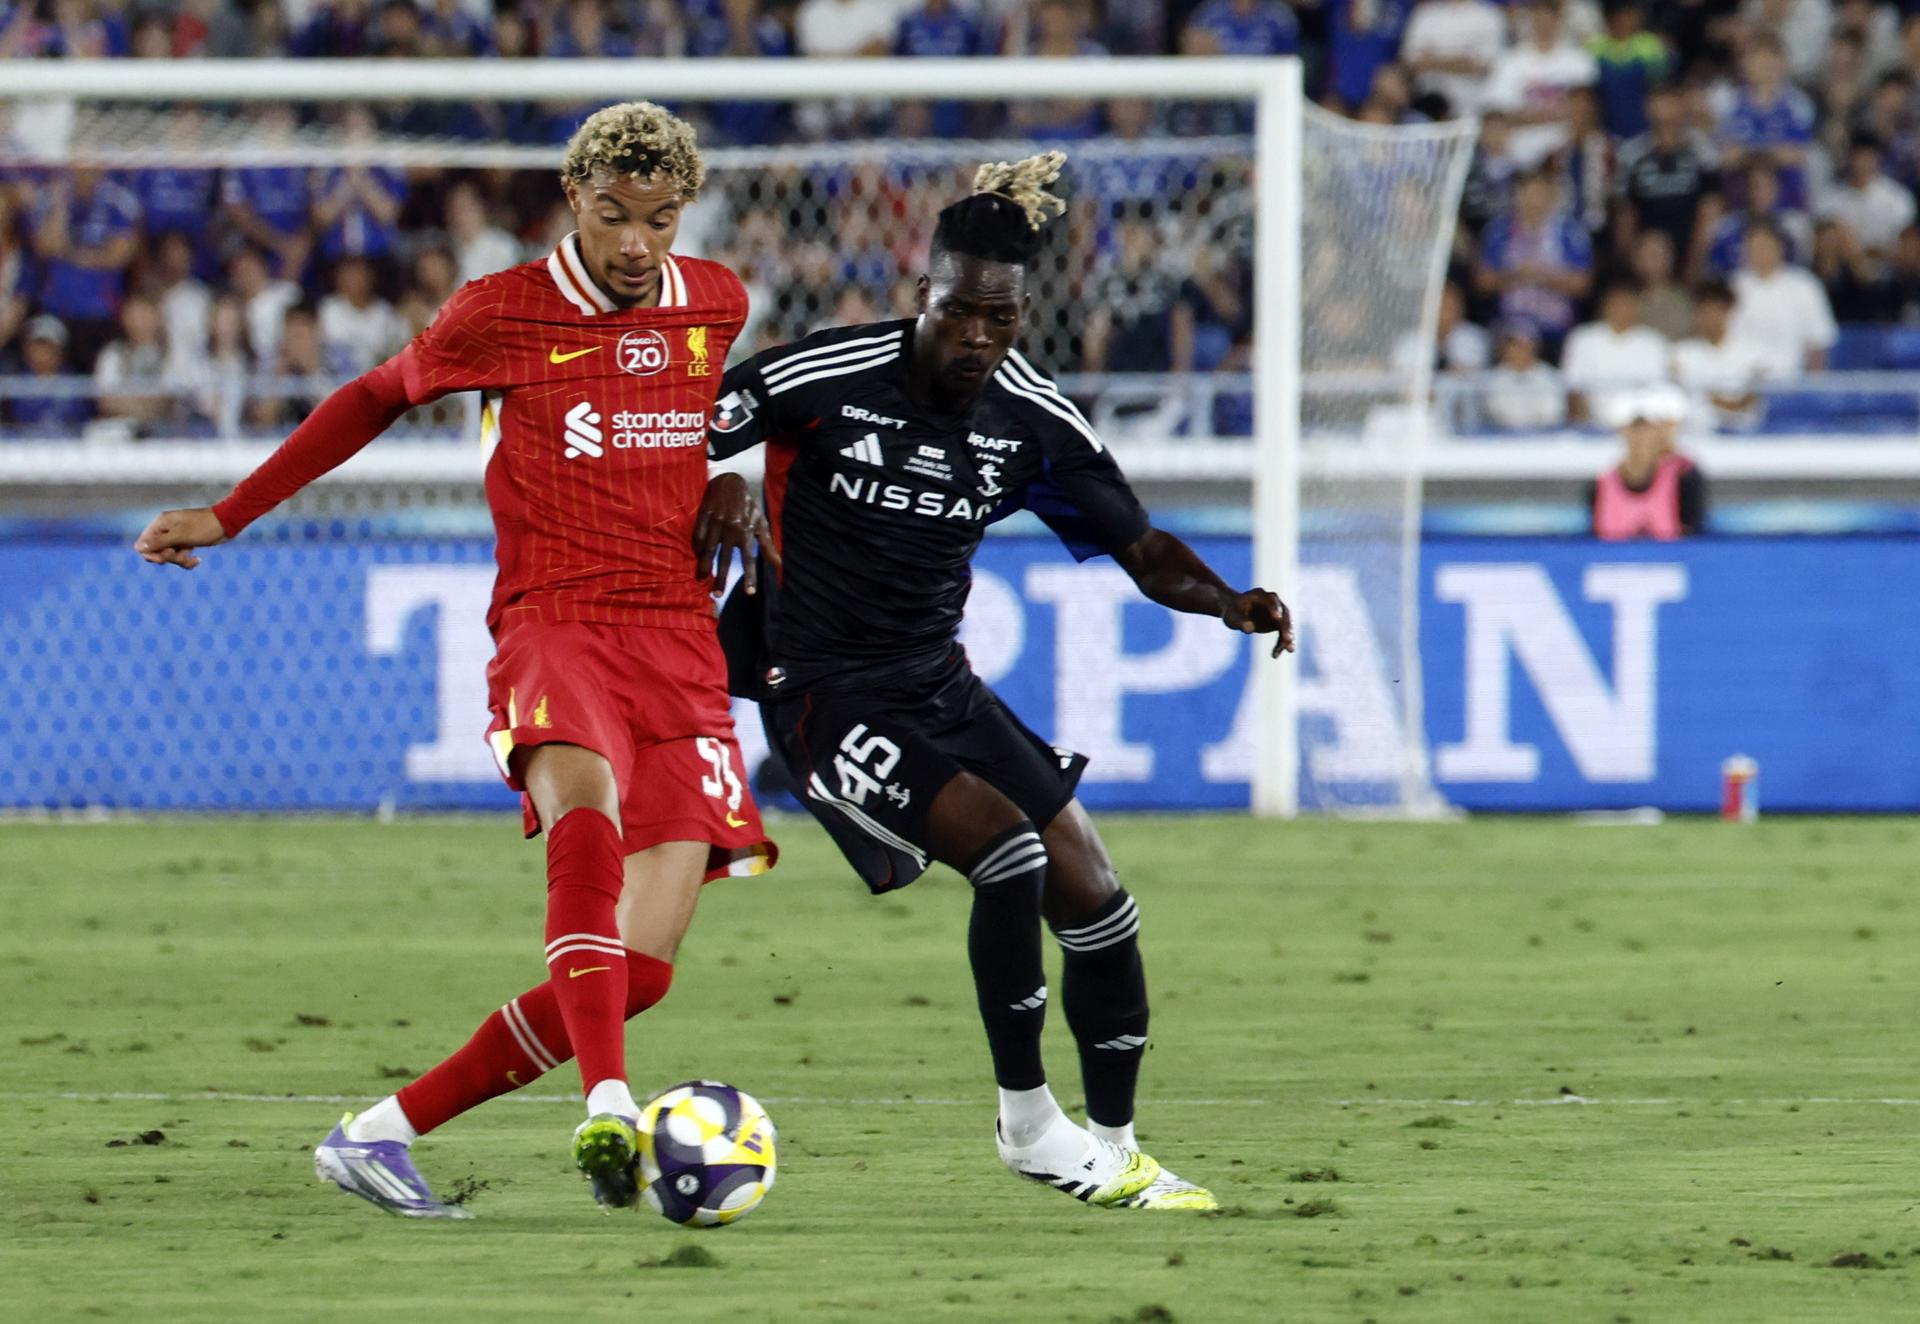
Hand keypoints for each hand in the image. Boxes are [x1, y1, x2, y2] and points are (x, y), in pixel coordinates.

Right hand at [134, 507, 228, 569]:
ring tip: (193, 559)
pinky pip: (179, 556)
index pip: (143, 543)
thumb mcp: (181, 536)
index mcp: (161, 523)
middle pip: (155, 551)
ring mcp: (176, 536)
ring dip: (179, 560)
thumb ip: (159, 542)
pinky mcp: (186, 542)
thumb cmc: (204, 527)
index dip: (151, 554)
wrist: (228, 523)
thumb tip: (139, 548)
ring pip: (168, 555)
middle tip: (180, 556)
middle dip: (168, 558)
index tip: (165, 557)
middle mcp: (166, 529)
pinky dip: (187, 560)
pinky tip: (197, 561)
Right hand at [692, 472, 779, 595]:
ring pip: (708, 549)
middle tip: (717, 595)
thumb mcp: (760, 523)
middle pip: (724, 559)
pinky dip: (697, 548)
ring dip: (703, 566)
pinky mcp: (703, 517)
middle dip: (720, 578)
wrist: (729, 481)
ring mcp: (715, 523)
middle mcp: (730, 529)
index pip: (749, 559)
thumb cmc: (747, 506)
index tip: (749, 592)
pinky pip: (698, 536)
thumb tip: (780, 565)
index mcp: (745, 532)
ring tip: (700, 579)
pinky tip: (697, 557)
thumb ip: (768, 545)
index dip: (750, 576)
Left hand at [1224, 588, 1294, 657]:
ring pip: (1287, 623)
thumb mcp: (1232, 617)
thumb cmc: (1232, 612)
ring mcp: (1278, 611)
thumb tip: (1249, 629)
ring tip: (1290, 650)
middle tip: (1288, 639)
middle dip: (1287, 626)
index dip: (1275, 608)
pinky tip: (1276, 654)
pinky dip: (1282, 643)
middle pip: (1284, 612)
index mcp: (1259, 595)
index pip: (1271, 600)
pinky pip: (1284, 632)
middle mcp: (1272, 601)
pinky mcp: (1279, 622)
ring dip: (1288, 636)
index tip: (1277, 618)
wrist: (1235, 612)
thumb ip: (1240, 621)